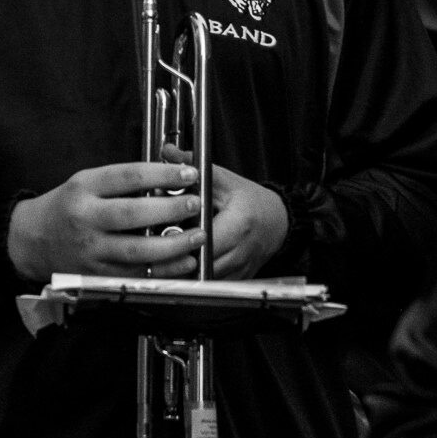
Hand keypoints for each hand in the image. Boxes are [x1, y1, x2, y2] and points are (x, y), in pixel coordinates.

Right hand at [7, 162, 202, 281]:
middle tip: (196, 204)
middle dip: (170, 210)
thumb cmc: (66, 207)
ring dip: (172, 245)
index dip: (162, 174)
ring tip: (198, 236)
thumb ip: (122, 181)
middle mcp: (85, 219)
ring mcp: (90, 250)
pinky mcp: (96, 275)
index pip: (128, 177)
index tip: (188, 173)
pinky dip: (163, 270)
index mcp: (84, 188)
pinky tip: (183, 262)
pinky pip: (134, 275)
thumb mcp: (87, 182)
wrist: (32, 240)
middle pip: (132, 214)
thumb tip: (170, 179)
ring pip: (136, 250)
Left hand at [161, 151, 288, 279]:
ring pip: (205, 279)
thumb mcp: (225, 180)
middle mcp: (242, 250)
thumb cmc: (252, 201)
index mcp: (240, 223)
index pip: (206, 239)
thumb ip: (195, 168)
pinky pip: (211, 284)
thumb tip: (168, 153)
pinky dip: (195, 277)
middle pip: (203, 263)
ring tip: (166, 258)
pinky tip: (182, 266)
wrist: (278, 222)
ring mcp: (240, 268)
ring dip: (185, 270)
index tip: (165, 233)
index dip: (183, 238)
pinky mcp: (236, 279)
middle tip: (158, 249)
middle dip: (179, 257)